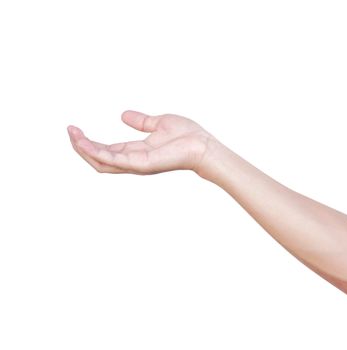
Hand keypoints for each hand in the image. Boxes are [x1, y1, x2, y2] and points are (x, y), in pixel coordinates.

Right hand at [67, 110, 213, 174]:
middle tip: (69, 130)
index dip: (89, 142)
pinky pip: (114, 161)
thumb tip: (123, 115)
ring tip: (73, 135)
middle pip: (99, 159)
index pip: (106, 150)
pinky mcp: (142, 164)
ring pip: (102, 162)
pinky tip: (86, 142)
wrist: (204, 145)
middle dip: (82, 146)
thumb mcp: (159, 123)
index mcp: (136, 152)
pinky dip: (98, 153)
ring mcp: (137, 164)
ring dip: (85, 149)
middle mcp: (134, 161)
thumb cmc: (188, 136)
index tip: (74, 128)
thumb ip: (141, 121)